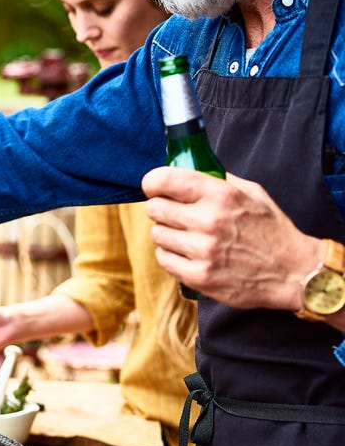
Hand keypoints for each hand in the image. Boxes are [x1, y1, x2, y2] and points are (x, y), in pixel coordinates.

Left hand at [142, 167, 318, 309]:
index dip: (153, 182)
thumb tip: (188, 169)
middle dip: (160, 209)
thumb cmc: (271, 230)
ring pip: (157, 235)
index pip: (167, 180)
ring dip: (167, 234)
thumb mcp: (252, 193)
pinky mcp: (198, 276)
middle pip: (155, 209)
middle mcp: (209, 221)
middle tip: (172, 214)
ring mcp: (203, 251)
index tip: (153, 187)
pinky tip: (186, 253)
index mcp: (222, 195)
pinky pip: (163, 259)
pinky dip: (170, 255)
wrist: (292, 272)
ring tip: (185, 236)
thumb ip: (219, 181)